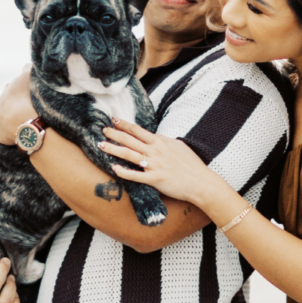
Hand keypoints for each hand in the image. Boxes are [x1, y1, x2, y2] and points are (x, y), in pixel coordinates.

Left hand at [0, 68, 33, 147]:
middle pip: (2, 105)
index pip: (9, 91)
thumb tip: (25, 66)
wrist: (29, 120)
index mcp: (8, 91)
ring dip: (2, 121)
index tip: (24, 96)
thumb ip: (27, 70)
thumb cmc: (31, 98)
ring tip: (11, 124)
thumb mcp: (30, 77)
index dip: (17, 94)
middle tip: (21, 111)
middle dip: (10, 107)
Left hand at [99, 119, 217, 207]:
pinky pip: (136, 175)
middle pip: (131, 140)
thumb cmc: (192, 165)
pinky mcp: (155, 179)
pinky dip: (124, 172)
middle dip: (115, 134)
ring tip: (101, 145)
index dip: (125, 125)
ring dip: (114, 149)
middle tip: (102, 130)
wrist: (201, 182)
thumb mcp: (178, 147)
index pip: (139, 131)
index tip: (114, 120)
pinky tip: (113, 168)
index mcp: (161, 142)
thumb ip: (165, 142)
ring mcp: (155, 165)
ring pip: (130, 154)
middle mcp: (156, 151)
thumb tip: (156, 138)